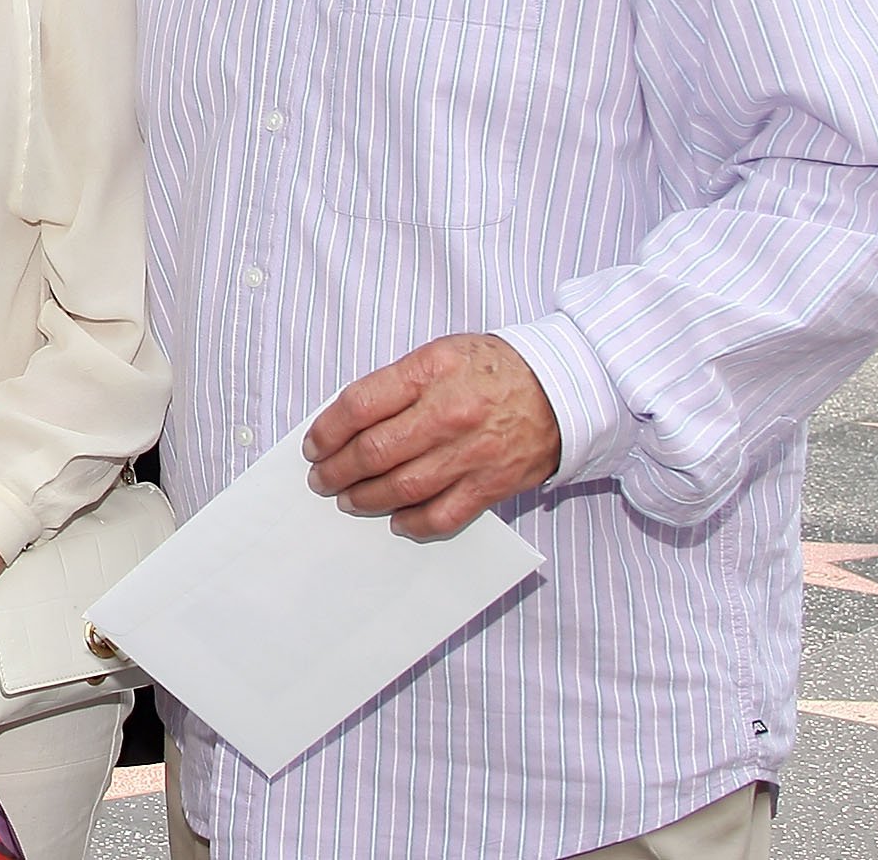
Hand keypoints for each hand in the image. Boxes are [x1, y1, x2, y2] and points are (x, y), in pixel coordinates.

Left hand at [304, 334, 560, 540]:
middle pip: (374, 452)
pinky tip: (395, 520)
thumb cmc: (492, 369)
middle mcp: (449, 413)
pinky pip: (442, 515)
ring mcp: (472, 452)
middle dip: (337, 471)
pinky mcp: (492, 484)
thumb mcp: (440, 354)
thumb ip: (396, 384)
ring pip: (402, 488)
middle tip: (322, 478)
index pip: (360, 406)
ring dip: (365, 499)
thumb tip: (348, 421)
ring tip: (348, 499)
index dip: (327, 431)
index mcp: (430, 371)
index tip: (314, 445)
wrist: (562, 389)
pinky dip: (413, 523)